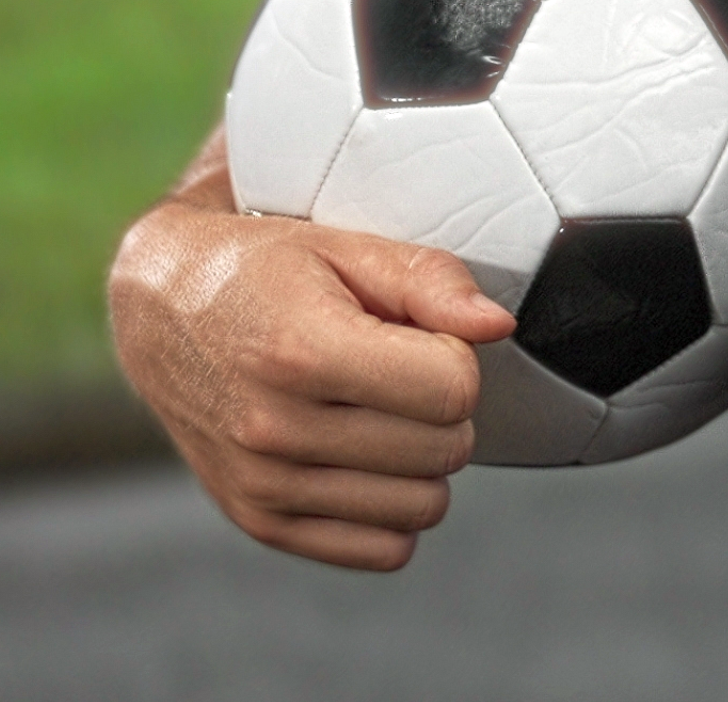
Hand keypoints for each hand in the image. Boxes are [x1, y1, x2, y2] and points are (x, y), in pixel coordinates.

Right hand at [108, 130, 514, 570]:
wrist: (164, 307)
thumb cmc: (263, 269)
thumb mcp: (345, 244)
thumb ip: (430, 280)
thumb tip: (495, 325)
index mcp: (302, 350)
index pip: (451, 389)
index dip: (456, 355)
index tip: (422, 334)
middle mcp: (277, 428)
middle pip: (445, 450)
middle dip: (445, 405)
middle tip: (403, 367)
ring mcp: (265, 485)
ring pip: (423, 507)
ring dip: (423, 459)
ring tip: (382, 408)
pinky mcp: (261, 521)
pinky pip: (383, 550)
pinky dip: (393, 507)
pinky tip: (367, 455)